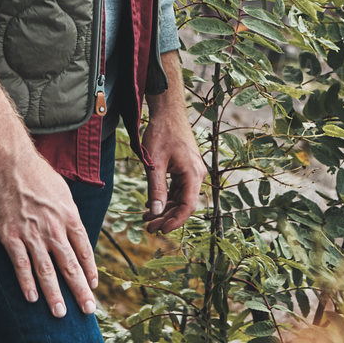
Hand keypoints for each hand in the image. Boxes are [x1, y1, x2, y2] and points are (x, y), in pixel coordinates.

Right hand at [0, 150, 98, 317]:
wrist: (12, 164)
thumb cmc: (39, 176)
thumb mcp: (64, 193)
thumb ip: (69, 216)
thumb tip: (75, 233)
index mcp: (70, 217)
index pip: (84, 251)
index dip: (89, 272)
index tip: (93, 288)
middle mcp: (54, 229)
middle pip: (70, 266)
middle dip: (79, 291)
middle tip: (87, 310)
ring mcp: (32, 234)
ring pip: (46, 271)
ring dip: (54, 294)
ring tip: (60, 313)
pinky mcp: (11, 236)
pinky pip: (21, 264)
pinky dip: (27, 283)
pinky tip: (32, 298)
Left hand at [144, 51, 205, 233]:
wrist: (168, 112)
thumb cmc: (161, 132)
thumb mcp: (155, 162)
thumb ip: (156, 188)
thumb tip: (155, 213)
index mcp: (193, 174)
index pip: (188, 206)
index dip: (175, 221)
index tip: (160, 230)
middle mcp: (196, 174)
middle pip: (184, 204)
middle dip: (167, 218)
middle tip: (148, 228)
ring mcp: (192, 171)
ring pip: (180, 198)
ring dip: (165, 209)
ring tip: (146, 219)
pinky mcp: (185, 168)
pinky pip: (178, 189)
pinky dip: (165, 198)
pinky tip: (151, 204)